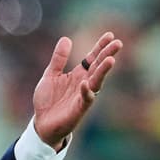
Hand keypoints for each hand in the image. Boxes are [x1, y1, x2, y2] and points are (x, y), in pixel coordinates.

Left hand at [32, 32, 121, 149]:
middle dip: (107, 55)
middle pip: (98, 67)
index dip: (100, 47)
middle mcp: (84, 83)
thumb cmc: (48, 100)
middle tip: (118, 43)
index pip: (92, 58)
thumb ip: (58, 59)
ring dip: (103, 71)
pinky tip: (85, 83)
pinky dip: (86, 91)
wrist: (41, 124)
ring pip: (96, 82)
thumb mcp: (50, 75)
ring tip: (110, 59)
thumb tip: (66, 38)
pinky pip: (86, 99)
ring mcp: (83, 96)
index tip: (110, 35)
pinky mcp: (79, 109)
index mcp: (78, 74)